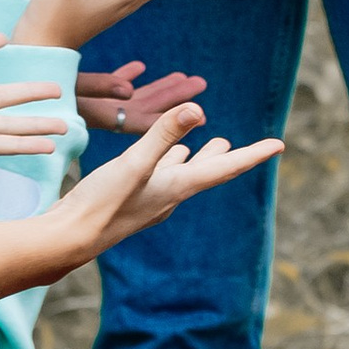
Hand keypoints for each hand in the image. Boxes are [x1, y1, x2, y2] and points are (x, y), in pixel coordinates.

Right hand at [57, 105, 286, 256]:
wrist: (68, 239)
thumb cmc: (101, 204)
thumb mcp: (133, 163)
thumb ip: (163, 136)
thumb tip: (197, 109)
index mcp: (177, 187)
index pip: (225, 168)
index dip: (253, 154)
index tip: (279, 146)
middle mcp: (168, 196)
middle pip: (208, 173)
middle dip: (229, 157)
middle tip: (254, 148)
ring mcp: (149, 200)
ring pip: (183, 174)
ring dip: (199, 158)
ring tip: (211, 145)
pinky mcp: (131, 200)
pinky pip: (160, 176)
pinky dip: (170, 162)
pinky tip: (162, 160)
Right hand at [73, 61, 209, 135]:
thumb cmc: (28, 97)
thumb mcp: (66, 90)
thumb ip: (96, 87)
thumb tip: (129, 88)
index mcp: (95, 119)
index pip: (143, 123)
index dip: (175, 120)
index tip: (202, 116)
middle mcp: (95, 118)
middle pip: (144, 109)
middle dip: (173, 99)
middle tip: (200, 83)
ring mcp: (84, 111)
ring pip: (129, 103)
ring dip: (155, 90)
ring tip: (181, 77)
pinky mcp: (73, 100)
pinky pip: (106, 93)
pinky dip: (123, 79)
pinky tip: (140, 68)